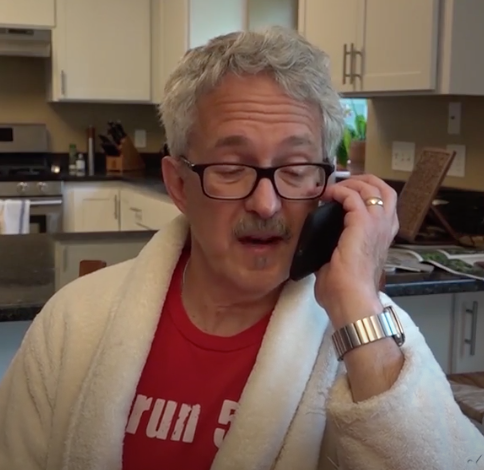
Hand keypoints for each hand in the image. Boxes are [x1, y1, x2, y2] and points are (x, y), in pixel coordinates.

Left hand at [314, 174, 398, 327]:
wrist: (351, 301)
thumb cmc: (345, 291)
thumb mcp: (340, 266)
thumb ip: (334, 253)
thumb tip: (319, 252)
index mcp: (381, 238)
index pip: (383, 206)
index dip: (366, 193)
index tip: (344, 193)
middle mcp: (385, 229)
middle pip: (385, 190)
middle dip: (364, 181)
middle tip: (342, 184)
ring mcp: (377, 225)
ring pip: (372, 188)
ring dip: (351, 184)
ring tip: (333, 189)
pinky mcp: (363, 225)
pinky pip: (353, 197)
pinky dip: (340, 191)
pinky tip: (327, 196)